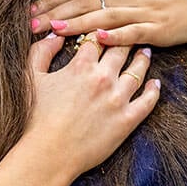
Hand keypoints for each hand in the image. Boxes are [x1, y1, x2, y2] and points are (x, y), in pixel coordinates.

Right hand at [23, 33, 159, 176]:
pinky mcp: (127, 120)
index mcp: (81, 66)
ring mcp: (117, 99)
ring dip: (142, 58)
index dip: (100, 32)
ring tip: (145, 52)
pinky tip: (155, 84)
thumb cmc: (36, 118)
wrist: (49, 154)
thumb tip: (55, 35)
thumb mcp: (32, 78)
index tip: (104, 31)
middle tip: (132, 34)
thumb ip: (41, 51)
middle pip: (121, 49)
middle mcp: (103, 78)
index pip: (97, 38)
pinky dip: (153, 90)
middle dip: (126, 38)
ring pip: (137, 70)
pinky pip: (148, 101)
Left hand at [31, 0, 186, 47]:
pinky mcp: (159, 28)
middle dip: (55, 12)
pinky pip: (134, 31)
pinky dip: (114, 35)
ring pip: (104, 16)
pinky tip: (97, 38)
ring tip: (52, 29)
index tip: (32, 7)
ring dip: (76, 23)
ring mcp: (144, 11)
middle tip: (29, 22)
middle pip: (85, 2)